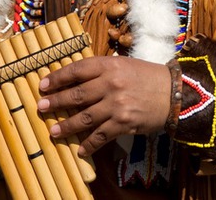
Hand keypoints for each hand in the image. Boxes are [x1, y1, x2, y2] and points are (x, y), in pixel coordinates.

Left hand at [37, 56, 170, 156]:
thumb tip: (75, 79)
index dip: (57, 78)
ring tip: (54, 132)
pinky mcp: (124, 123)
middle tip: (41, 107)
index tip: (43, 85)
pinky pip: (102, 135)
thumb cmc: (147, 77)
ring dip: (67, 126)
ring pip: (85, 117)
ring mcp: (117, 105)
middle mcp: (111, 84)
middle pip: (77, 94)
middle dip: (56, 102)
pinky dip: (90, 144)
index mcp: (109, 65)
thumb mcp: (123, 65)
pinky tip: (80, 149)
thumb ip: (101, 71)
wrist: (175, 93)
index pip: (77, 70)